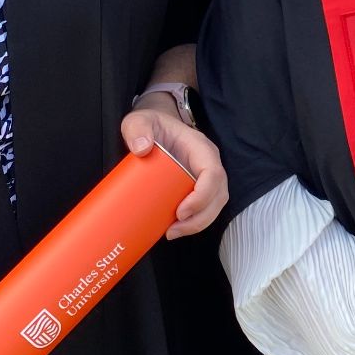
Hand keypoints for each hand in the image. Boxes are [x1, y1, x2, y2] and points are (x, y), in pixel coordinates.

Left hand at [120, 100, 226, 237]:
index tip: (180, 212)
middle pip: (218, 196)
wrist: (155, 128)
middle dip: (200, 218)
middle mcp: (208, 164)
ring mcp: (205, 177)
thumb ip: (137, 129)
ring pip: (214, 206)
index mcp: (201, 149)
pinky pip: (204, 209)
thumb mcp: (139, 121)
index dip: (202, 197)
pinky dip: (193, 223)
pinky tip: (173, 230)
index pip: (213, 174)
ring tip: (171, 232)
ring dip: (197, 224)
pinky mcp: (197, 188)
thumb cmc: (151, 124)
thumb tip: (141, 149)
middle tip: (173, 230)